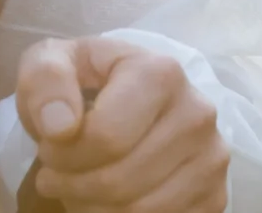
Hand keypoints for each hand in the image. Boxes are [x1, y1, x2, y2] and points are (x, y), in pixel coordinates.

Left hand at [16, 36, 229, 212]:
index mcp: (161, 72)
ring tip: (77, 186)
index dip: (62, 154)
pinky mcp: (215, 196)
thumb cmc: (83, 82)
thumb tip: (60, 126)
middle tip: (55, 175)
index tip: (49, 148)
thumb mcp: (51, 63)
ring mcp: (211, 158)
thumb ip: (46, 81)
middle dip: (73, 185)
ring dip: (92, 207)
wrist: (124, 98)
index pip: (106, 137)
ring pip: (138, 210)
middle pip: (120, 180)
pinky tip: (105, 200)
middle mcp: (197, 114)